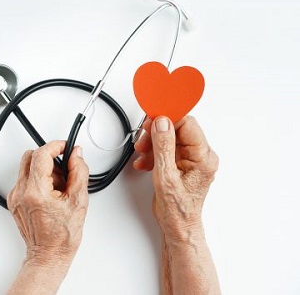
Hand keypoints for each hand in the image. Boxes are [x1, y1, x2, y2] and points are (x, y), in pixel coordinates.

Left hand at [8, 140, 88, 266]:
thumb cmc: (62, 236)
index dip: (55, 146)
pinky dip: (38, 180)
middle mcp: (21, 192)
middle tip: (63, 169)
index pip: (41, 154)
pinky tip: (50, 194)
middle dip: (49, 158)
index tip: (65, 146)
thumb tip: (76, 154)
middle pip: (30, 157)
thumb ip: (79, 171)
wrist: (49, 255)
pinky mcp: (14, 201)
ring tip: (58, 187)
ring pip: (27, 168)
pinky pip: (25, 180)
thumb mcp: (79, 200)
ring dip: (43, 170)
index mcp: (36, 191)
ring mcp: (15, 197)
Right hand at [133, 116, 218, 240]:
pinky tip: (146, 162)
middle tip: (143, 140)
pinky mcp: (182, 163)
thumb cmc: (178, 210)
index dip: (168, 120)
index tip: (151, 120)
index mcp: (204, 157)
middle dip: (156, 133)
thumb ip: (163, 146)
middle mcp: (201, 156)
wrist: (177, 227)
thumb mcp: (166, 176)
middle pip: (177, 130)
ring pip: (169, 138)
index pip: (187, 124)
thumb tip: (162, 123)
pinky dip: (154, 153)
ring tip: (143, 155)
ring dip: (153, 144)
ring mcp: (191, 160)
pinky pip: (167, 149)